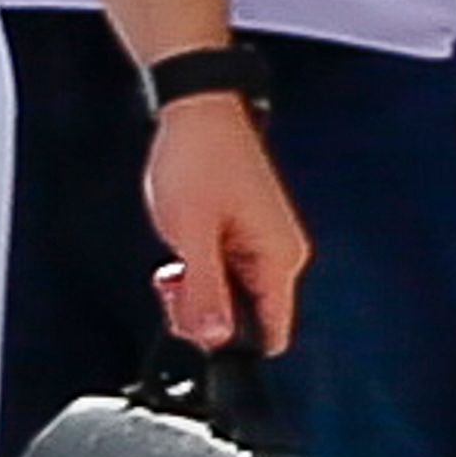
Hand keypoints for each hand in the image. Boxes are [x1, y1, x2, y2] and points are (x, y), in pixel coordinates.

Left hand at [144, 94, 311, 357]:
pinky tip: (180, 256)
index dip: (229, 345)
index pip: (270, 335)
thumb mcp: (192, 234)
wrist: (195, 111)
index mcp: (280, 257)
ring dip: (196, 295)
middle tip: (176, 284)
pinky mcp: (245, 237)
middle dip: (204, 315)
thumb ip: (205, 292)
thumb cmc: (199, 158)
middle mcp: (280, 255)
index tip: (196, 323)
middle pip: (247, 322)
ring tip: (175, 264)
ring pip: (231, 302)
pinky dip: (197, 277)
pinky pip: (224, 278)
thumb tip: (215, 341)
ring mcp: (263, 245)